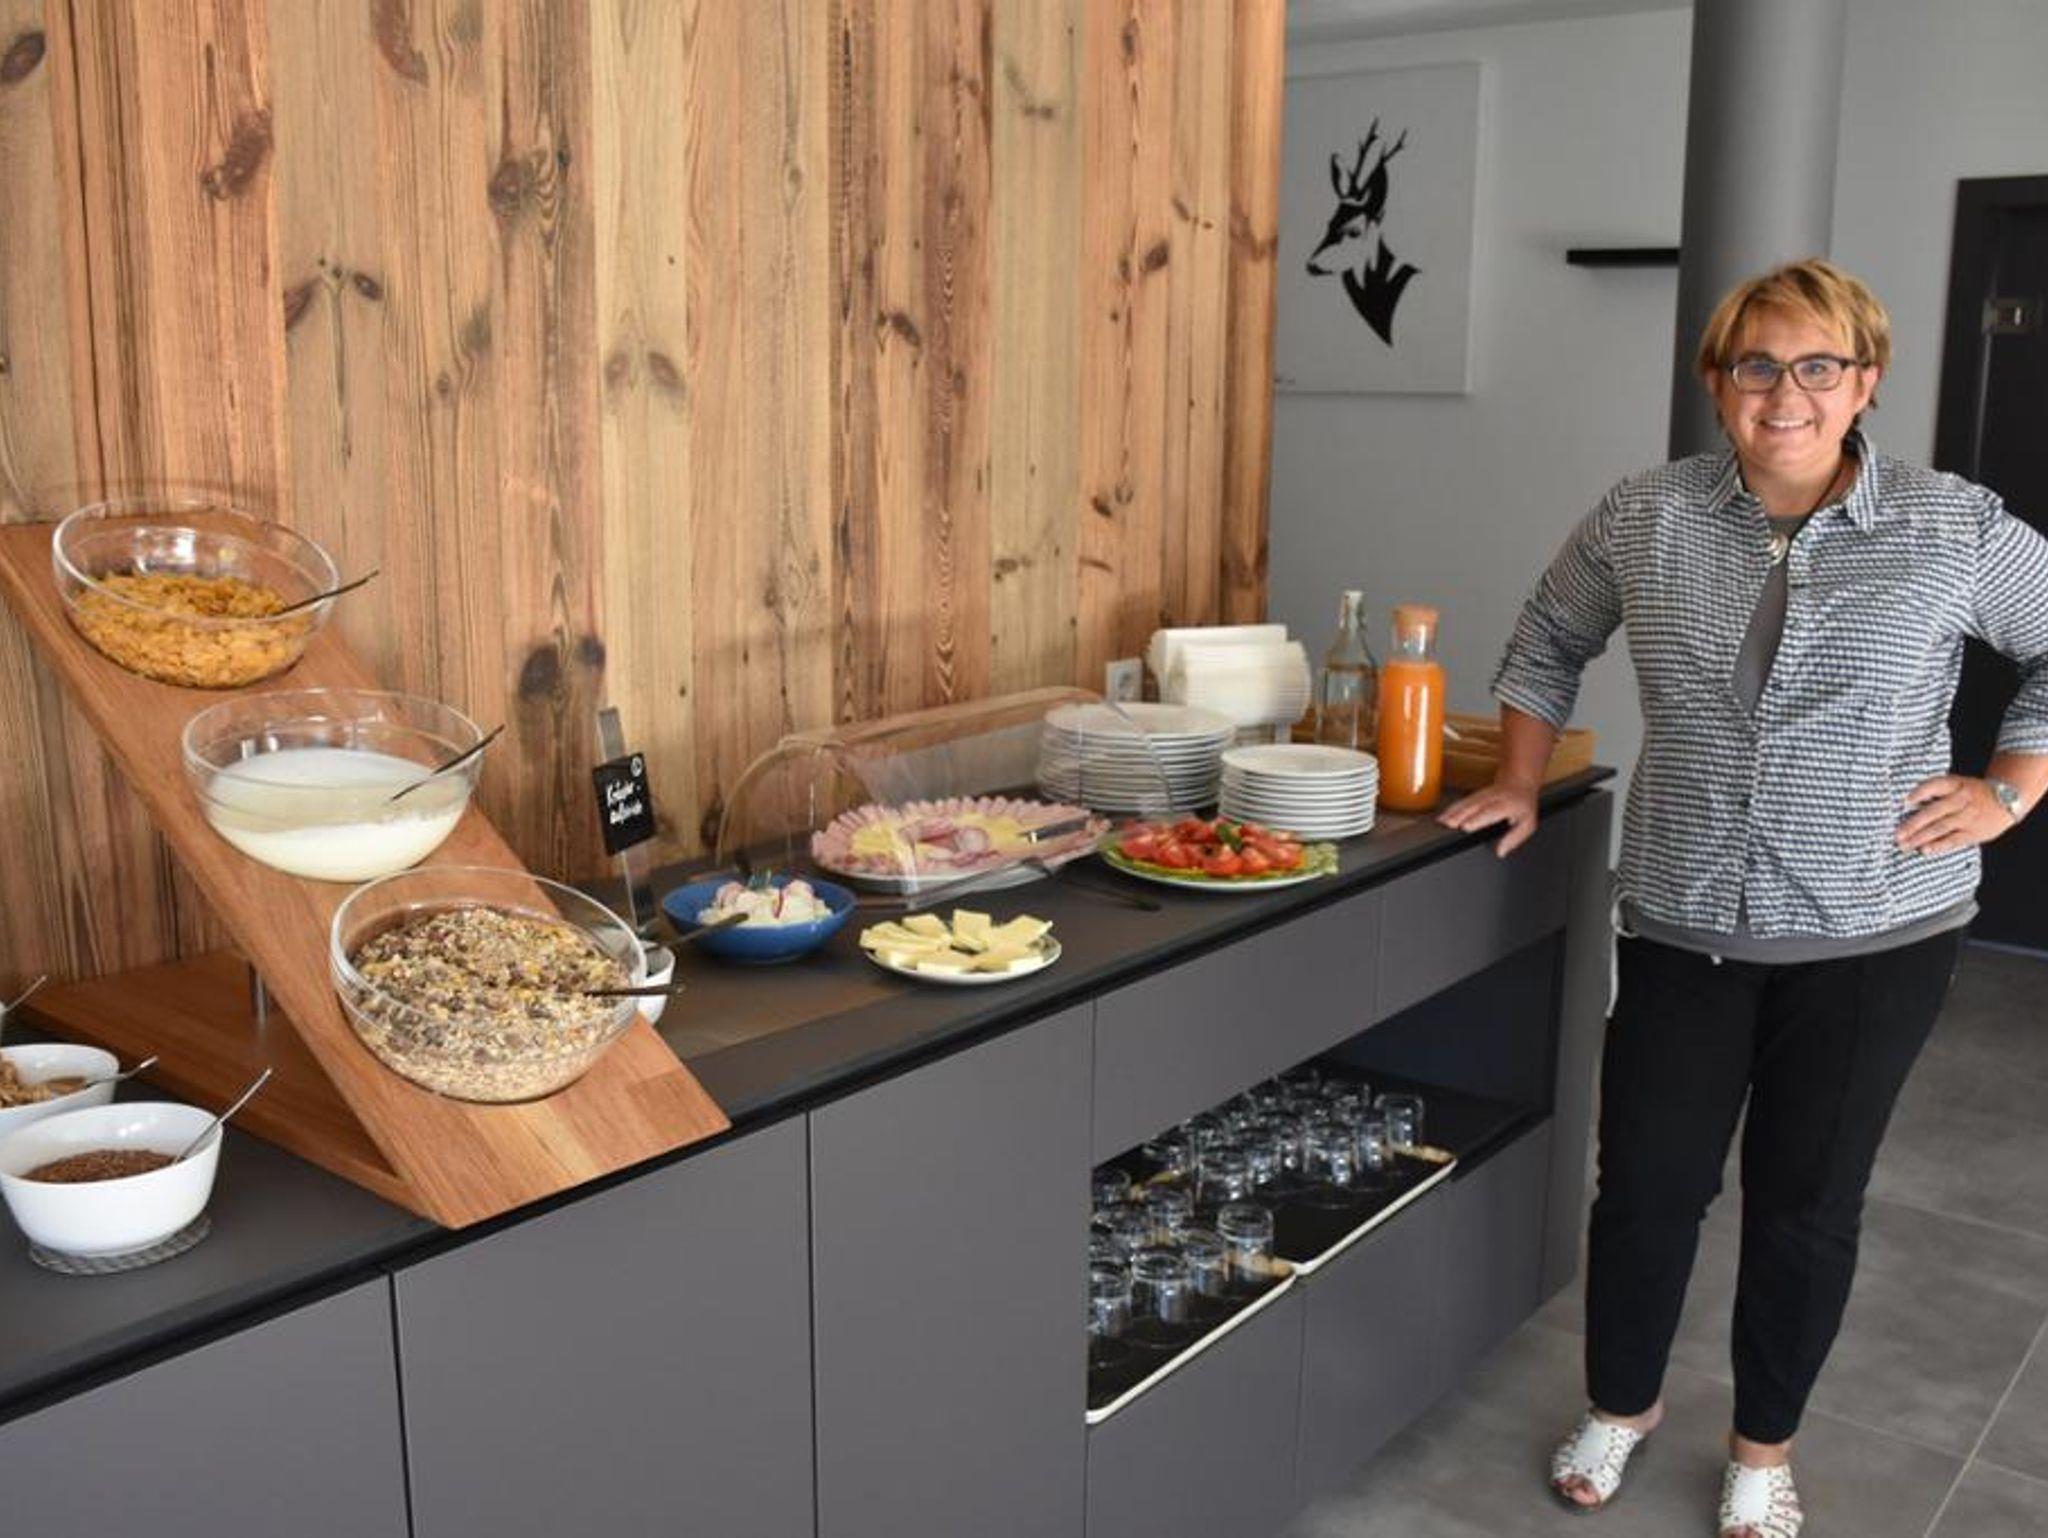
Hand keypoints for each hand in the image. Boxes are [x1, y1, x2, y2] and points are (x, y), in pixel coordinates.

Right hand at [1438, 778, 1539, 856]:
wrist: (1519, 781)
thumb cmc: (1523, 805)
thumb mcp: (1528, 824)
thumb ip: (1515, 838)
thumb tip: (1501, 851)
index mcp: (1506, 805)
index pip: (1490, 812)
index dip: (1477, 819)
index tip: (1465, 826)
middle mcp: (1492, 798)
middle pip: (1473, 806)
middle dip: (1459, 815)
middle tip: (1447, 824)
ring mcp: (1482, 795)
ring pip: (1465, 803)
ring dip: (1452, 812)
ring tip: (1441, 822)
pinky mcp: (1475, 795)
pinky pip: (1462, 802)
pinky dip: (1450, 809)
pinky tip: (1442, 816)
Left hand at [1896, 775, 2017, 855]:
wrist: (2008, 800)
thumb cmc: (1973, 793)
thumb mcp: (1958, 784)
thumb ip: (1937, 791)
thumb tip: (1905, 804)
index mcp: (1956, 784)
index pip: (1935, 785)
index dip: (1920, 792)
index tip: (1904, 801)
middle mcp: (1961, 800)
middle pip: (1934, 811)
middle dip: (1913, 824)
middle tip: (1897, 834)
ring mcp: (1968, 817)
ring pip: (1941, 827)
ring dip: (1921, 837)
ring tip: (1905, 845)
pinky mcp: (1974, 832)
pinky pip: (1954, 840)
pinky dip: (1939, 845)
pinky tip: (1925, 850)